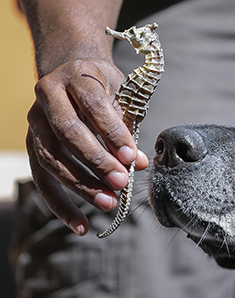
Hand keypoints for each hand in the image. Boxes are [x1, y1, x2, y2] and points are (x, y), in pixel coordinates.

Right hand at [26, 59, 148, 234]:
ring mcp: (35, 121)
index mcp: (76, 76)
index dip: (113, 132)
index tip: (132, 156)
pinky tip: (80, 225)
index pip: (93, 105)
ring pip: (51, 157)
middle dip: (96, 160)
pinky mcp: (31, 144)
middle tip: (120, 182)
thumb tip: (139, 163)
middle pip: (67, 132)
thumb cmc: (106, 88)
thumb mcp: (122, 97)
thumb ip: (129, 128)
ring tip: (109, 203)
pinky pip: (42, 179)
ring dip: (81, 184)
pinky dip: (61, 205)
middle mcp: (48, 95)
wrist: (74, 72)